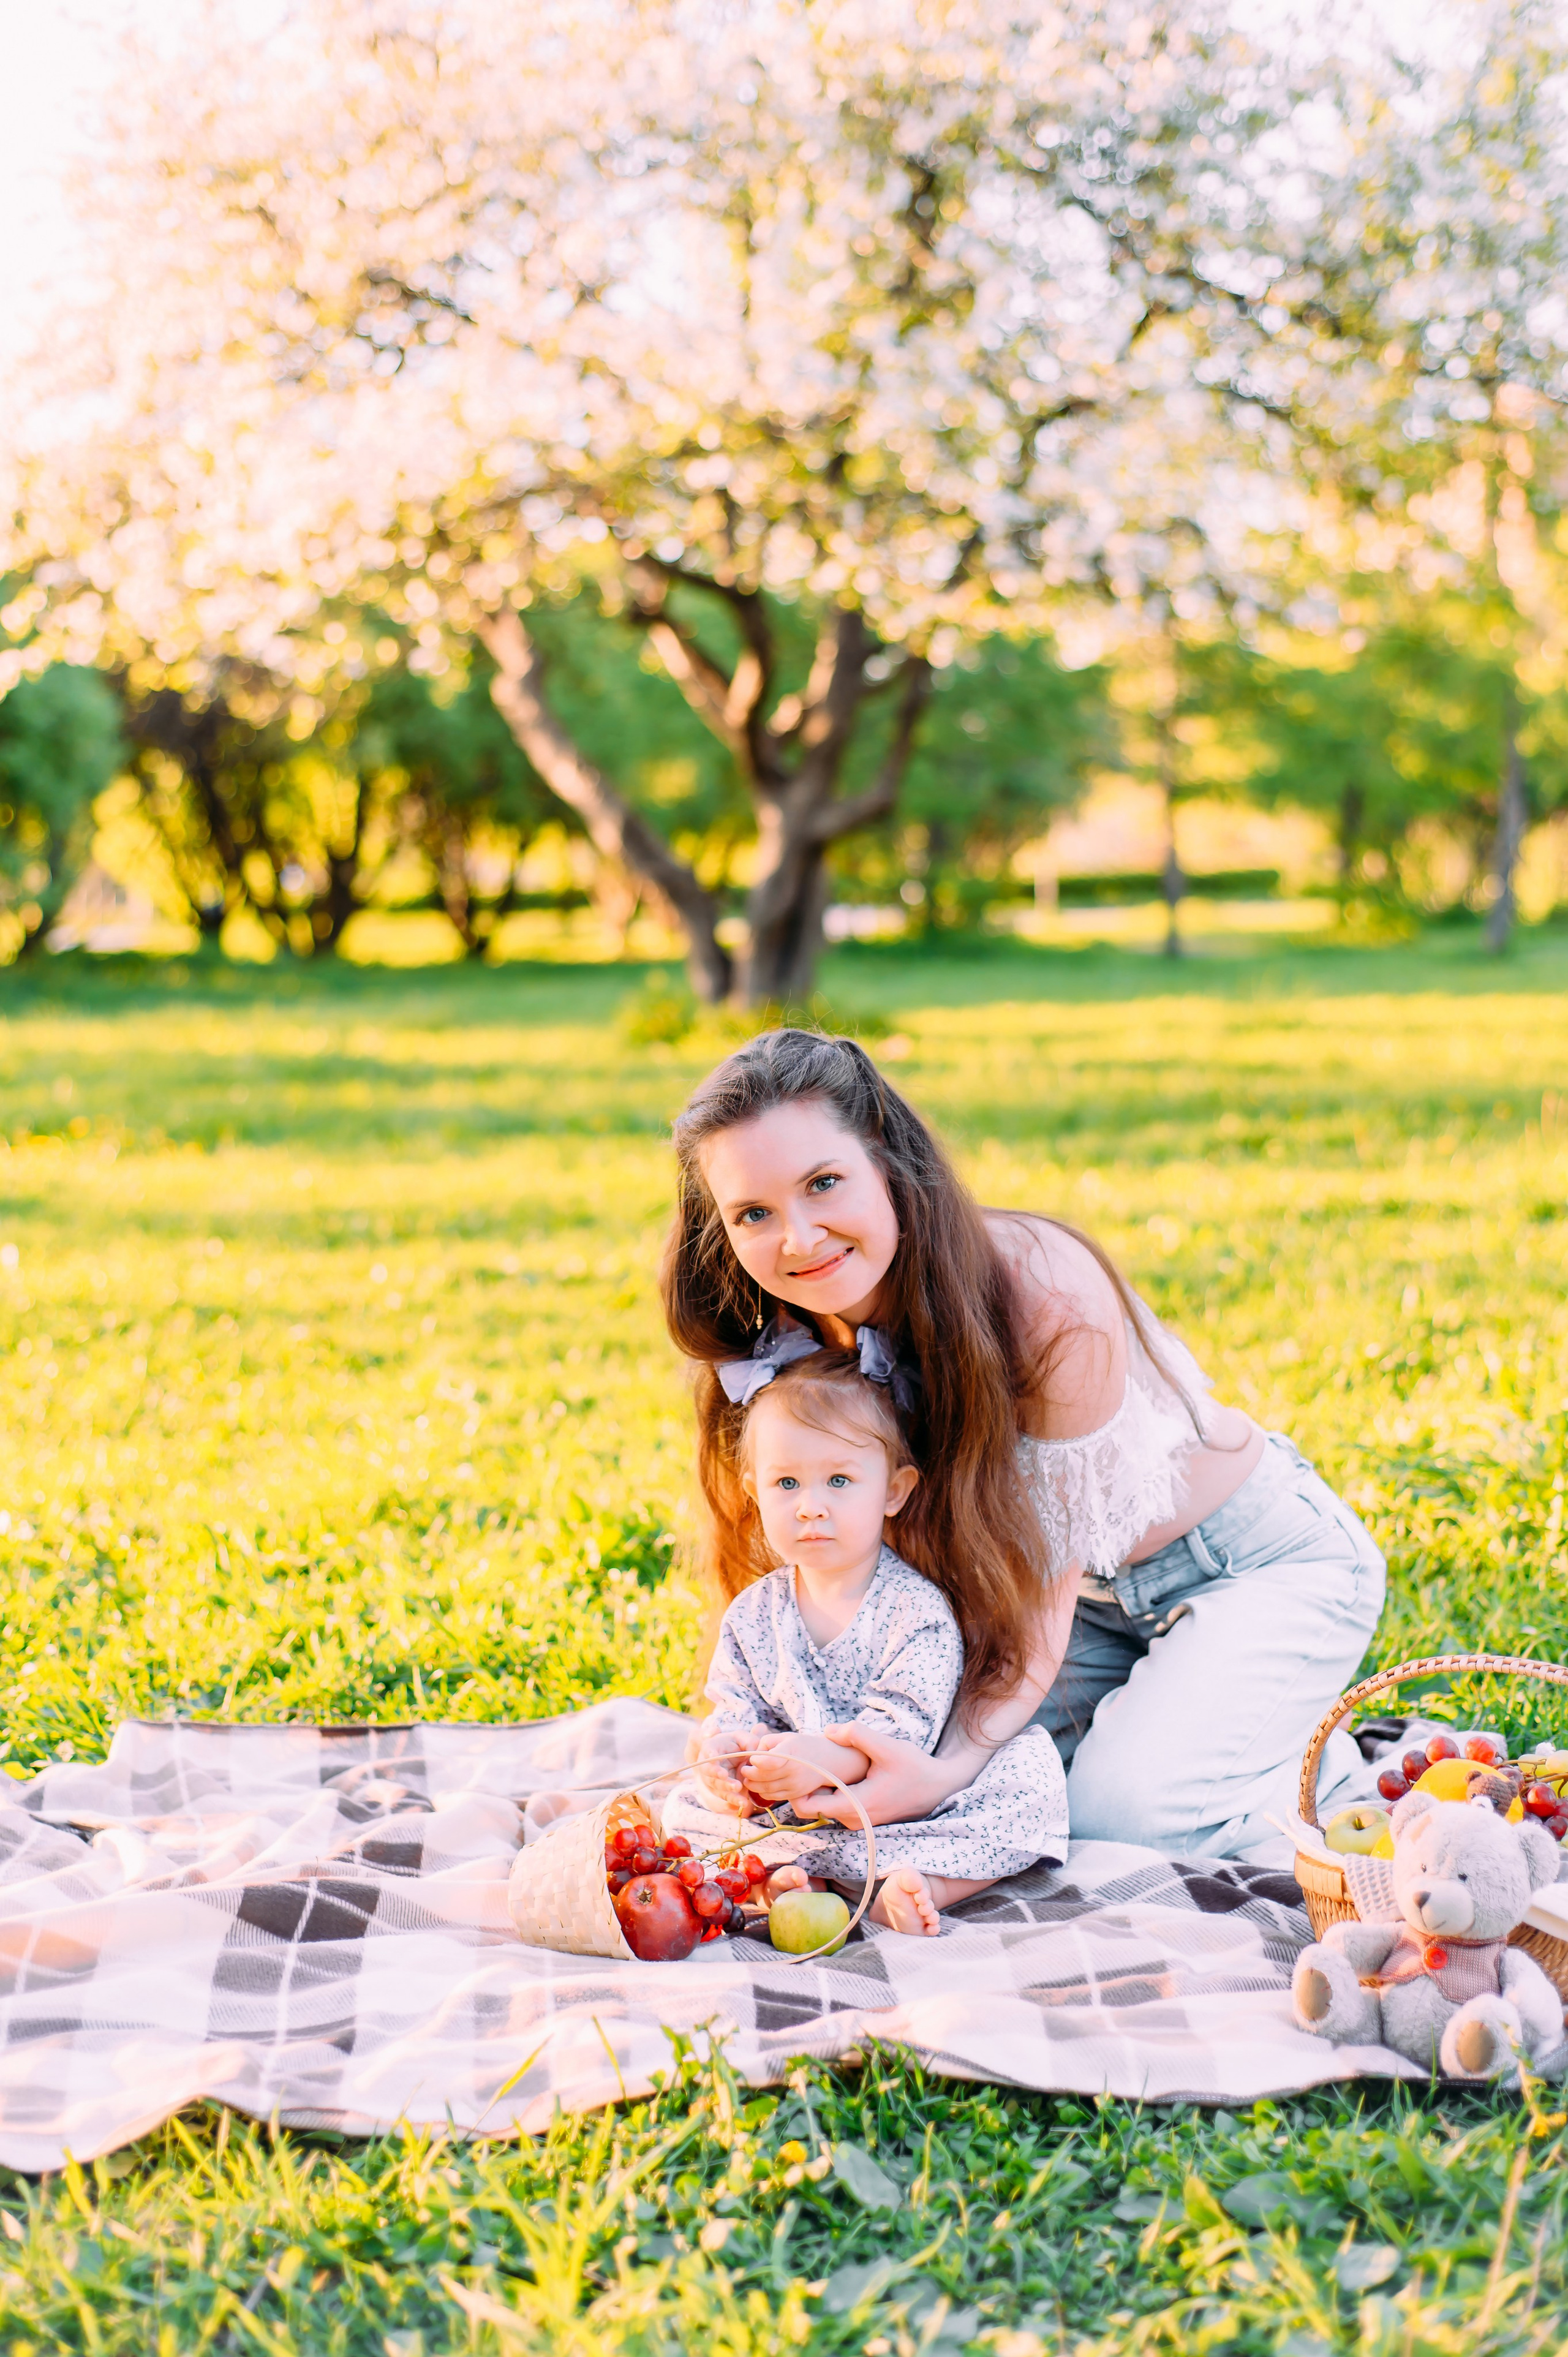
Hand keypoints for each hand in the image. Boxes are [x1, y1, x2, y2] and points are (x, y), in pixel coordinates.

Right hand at [691, 1726, 762, 1814]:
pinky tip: (743, 1804)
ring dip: (729, 1794)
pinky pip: (724, 1798)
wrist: (734, 1761)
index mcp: (712, 1747)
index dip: (710, 1756)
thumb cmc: (738, 1746)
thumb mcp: (744, 1738)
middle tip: (736, 1784)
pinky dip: (734, 1802)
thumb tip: (760, 1730)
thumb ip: (752, 1738)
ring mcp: (712, 1780)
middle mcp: (708, 1765)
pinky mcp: (720, 1791)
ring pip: (718, 1788)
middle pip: (710, 1774)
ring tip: (742, 1798)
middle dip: (722, 1780)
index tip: (715, 1760)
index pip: (708, 1751)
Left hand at [743, 1730, 868, 1807]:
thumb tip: (753, 1754)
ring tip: (748, 1776)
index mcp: (791, 1752)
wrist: (827, 1761)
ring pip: (765, 1789)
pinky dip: (762, 1792)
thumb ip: (767, 1742)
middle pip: (763, 1777)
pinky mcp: (795, 1794)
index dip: (756, 1760)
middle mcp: (794, 1770)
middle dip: (748, 1774)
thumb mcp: (786, 1737)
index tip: (751, 1758)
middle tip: (743, 1768)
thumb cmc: (803, 1745)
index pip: (769, 1761)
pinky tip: (758, 1784)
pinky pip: (773, 1796)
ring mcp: (795, 1785)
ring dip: (752, 1784)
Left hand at [811, 1721, 967, 1826]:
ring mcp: (859, 1821)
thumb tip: (828, 1730)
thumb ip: (856, 1735)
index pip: (808, 1807)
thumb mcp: (887, 1746)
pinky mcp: (863, 1817)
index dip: (795, 1787)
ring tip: (824, 1761)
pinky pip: (837, 1805)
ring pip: (825, 1806)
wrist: (939, 1787)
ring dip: (820, 1786)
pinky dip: (832, 1789)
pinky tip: (839, 1770)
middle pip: (812, 1806)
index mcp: (857, 1805)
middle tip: (809, 1757)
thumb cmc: (915, 1767)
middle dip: (806, 1783)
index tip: (799, 1764)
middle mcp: (855, 1819)